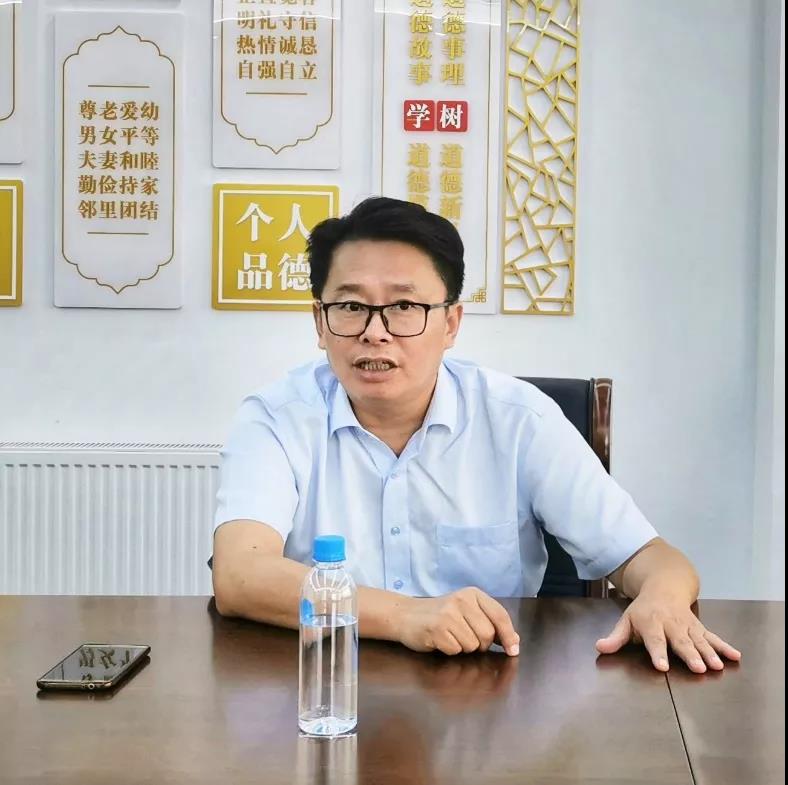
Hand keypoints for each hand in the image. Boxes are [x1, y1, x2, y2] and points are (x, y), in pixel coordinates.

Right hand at [398, 587, 519, 655]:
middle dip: (480, 644)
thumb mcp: (467, 611)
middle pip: (487, 634)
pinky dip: (450, 651)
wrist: (406, 615)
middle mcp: (461, 600)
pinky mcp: (436, 628)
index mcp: (473, 594)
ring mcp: (448, 613)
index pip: (500, 615)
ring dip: (464, 648)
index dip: (509, 635)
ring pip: (472, 645)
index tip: (512, 650)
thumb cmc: (440, 615)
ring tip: (451, 636)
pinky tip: (440, 640)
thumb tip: (514, 641)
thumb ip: (490, 622)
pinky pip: (456, 650)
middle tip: (465, 637)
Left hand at [595, 593, 741, 672]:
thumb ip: (616, 637)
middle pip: (681, 641)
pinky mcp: (700, 627)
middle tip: (698, 669)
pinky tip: (736, 656)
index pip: (654, 640)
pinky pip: (713, 637)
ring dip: (709, 653)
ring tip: (717, 666)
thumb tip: (600, 648)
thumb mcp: (626, 620)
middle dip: (690, 655)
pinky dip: (724, 646)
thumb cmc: (643, 610)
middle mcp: (671, 624)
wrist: (664, 587)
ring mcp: (687, 625)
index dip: (657, 653)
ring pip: (699, 640)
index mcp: (651, 623)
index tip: (662, 667)